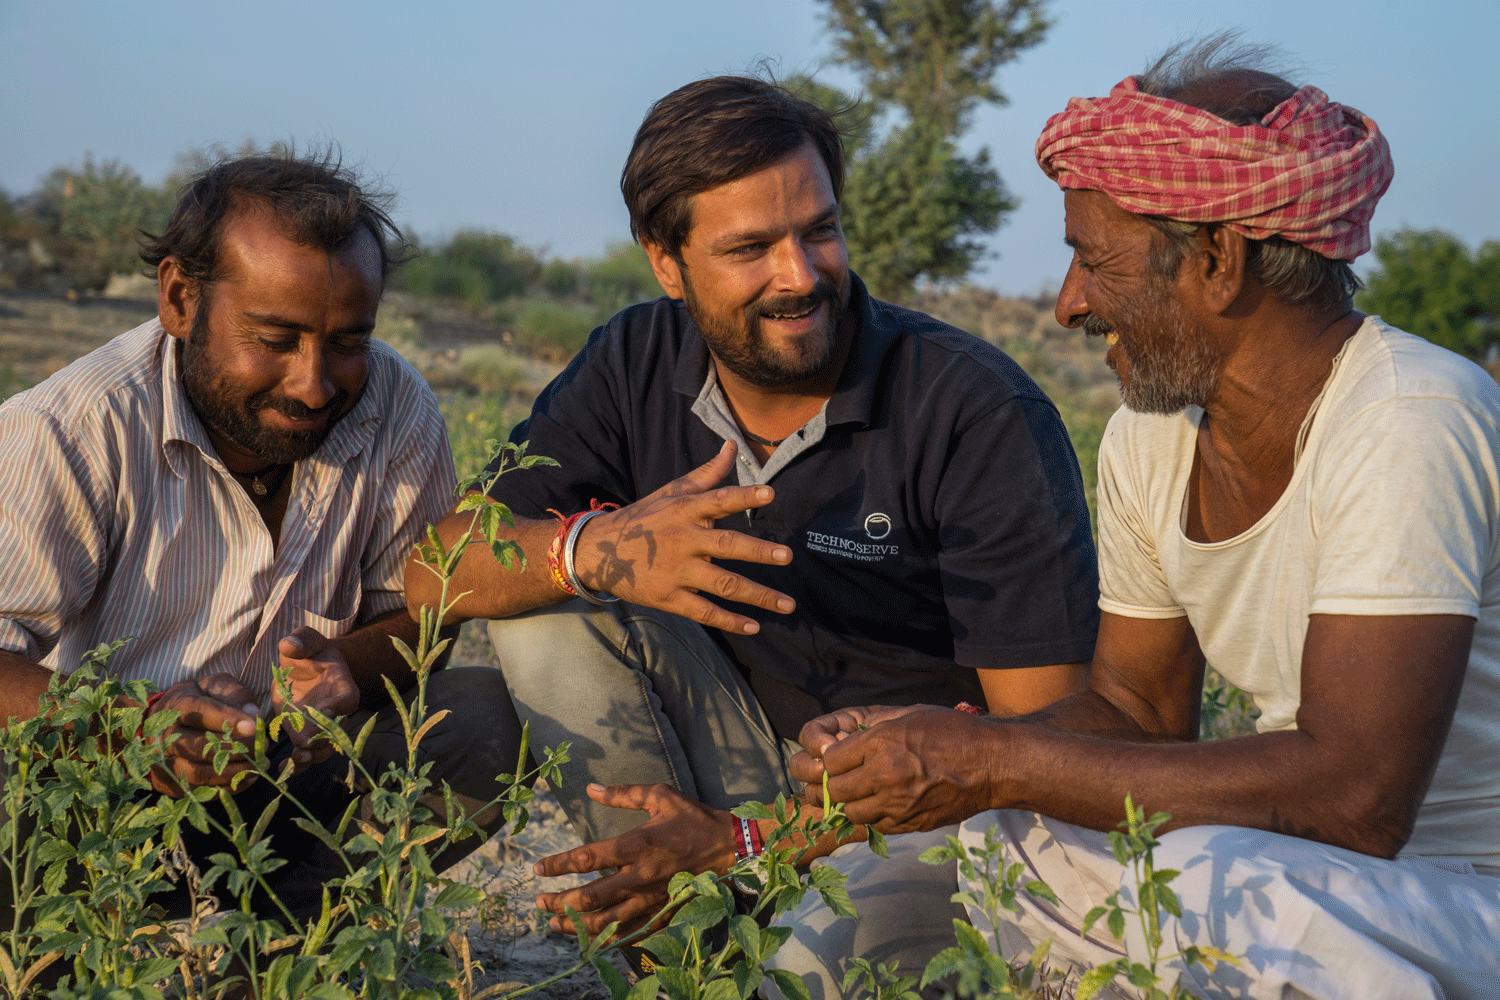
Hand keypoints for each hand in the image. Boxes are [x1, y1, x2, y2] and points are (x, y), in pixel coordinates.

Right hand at [147, 673, 259, 796]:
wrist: (157, 723)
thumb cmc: (196, 700)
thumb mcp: (213, 686)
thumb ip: (234, 694)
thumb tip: (253, 713)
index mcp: (176, 706)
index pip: (200, 713)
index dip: (228, 720)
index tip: (254, 726)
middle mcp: (165, 736)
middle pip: (200, 747)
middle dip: (236, 748)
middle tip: (262, 745)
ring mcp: (164, 762)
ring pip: (199, 773)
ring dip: (234, 771)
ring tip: (260, 764)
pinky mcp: (170, 784)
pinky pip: (200, 790)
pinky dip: (228, 787)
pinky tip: (249, 777)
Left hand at [273, 627, 359, 769]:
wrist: (304, 668)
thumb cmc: (308, 652)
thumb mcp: (306, 640)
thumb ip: (301, 640)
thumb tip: (289, 646)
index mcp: (342, 685)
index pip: (348, 698)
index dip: (338, 706)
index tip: (323, 710)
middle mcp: (335, 710)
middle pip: (336, 729)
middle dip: (321, 738)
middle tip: (304, 743)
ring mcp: (320, 726)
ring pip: (323, 747)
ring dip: (311, 756)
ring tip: (296, 759)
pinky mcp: (304, 735)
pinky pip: (305, 754)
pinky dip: (295, 765)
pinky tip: (281, 769)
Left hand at [532, 783, 736, 938]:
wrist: (730, 846)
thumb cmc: (693, 818)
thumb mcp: (660, 795)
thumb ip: (623, 793)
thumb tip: (590, 788)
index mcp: (636, 844)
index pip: (587, 858)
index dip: (558, 864)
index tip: (538, 868)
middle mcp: (640, 876)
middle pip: (590, 897)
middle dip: (559, 902)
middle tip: (539, 902)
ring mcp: (651, 898)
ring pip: (606, 921)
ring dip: (576, 925)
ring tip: (555, 924)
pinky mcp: (662, 912)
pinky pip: (630, 932)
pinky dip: (607, 938)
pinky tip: (591, 938)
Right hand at [574, 441, 795, 633]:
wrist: (598, 551)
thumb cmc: (645, 518)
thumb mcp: (672, 492)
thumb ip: (707, 473)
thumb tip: (732, 446)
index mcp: (684, 511)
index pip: (718, 500)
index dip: (743, 495)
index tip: (770, 493)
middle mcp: (683, 539)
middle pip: (725, 545)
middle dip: (758, 551)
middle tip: (786, 556)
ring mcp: (676, 571)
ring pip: (722, 584)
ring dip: (757, 595)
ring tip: (787, 604)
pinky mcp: (668, 597)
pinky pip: (703, 611)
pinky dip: (729, 621)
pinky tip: (753, 626)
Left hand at [794, 706, 1004, 833]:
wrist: (992, 765)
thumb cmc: (955, 732)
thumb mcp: (913, 714)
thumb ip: (878, 724)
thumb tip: (850, 734)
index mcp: (882, 743)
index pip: (831, 760)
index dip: (831, 759)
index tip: (839, 758)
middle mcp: (885, 775)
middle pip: (836, 789)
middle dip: (835, 784)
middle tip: (846, 778)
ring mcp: (898, 803)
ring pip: (852, 813)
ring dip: (852, 804)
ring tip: (865, 793)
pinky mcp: (912, 823)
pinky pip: (877, 826)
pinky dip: (874, 817)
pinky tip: (884, 805)